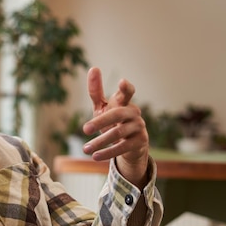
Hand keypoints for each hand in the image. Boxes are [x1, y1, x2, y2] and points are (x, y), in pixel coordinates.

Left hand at [82, 67, 148, 186]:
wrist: (130, 146)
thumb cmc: (113, 122)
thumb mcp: (103, 107)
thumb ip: (96, 91)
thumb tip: (93, 68)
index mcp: (124, 102)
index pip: (127, 92)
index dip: (125, 88)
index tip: (122, 82)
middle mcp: (134, 112)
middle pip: (117, 114)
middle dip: (100, 122)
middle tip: (84, 129)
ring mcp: (139, 127)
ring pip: (117, 133)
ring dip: (99, 142)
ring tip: (85, 149)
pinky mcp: (140, 142)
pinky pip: (122, 148)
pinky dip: (107, 152)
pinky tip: (95, 157)